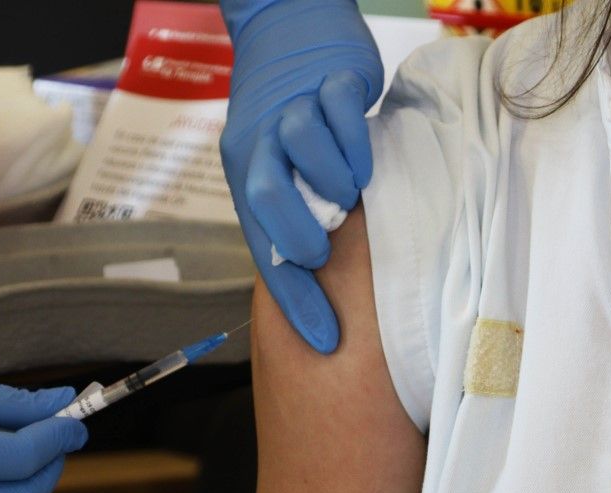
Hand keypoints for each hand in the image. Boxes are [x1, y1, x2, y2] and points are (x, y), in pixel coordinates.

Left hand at [220, 0, 383, 352]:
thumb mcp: (280, 161)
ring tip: (349, 196)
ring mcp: (294, 107)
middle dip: (299, 236)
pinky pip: (341, 113)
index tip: (327, 342)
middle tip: (326, 251)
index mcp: (247, 172)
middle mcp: (262, 142)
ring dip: (332, 183)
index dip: (295, 300)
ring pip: (304, 150)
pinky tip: (363, 159)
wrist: (289, 25)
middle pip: (266, 196)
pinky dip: (355, 142)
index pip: (264, 247)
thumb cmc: (291, 108)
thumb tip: (321, 278)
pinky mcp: (331, 79)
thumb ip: (294, 208)